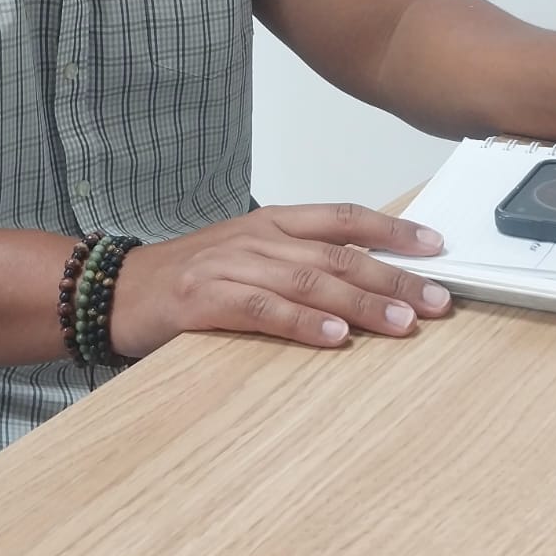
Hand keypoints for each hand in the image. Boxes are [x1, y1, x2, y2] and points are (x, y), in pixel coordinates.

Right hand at [111, 204, 450, 360]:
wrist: (117, 288)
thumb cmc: (188, 277)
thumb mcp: (248, 256)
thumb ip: (298, 262)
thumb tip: (365, 278)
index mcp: (271, 223)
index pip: (344, 218)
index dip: (393, 232)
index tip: (437, 248)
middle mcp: (258, 238)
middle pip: (338, 254)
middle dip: (393, 276)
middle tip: (438, 300)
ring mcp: (231, 267)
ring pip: (309, 282)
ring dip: (362, 303)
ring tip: (402, 322)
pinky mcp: (206, 300)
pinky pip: (264, 311)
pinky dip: (303, 324)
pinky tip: (335, 337)